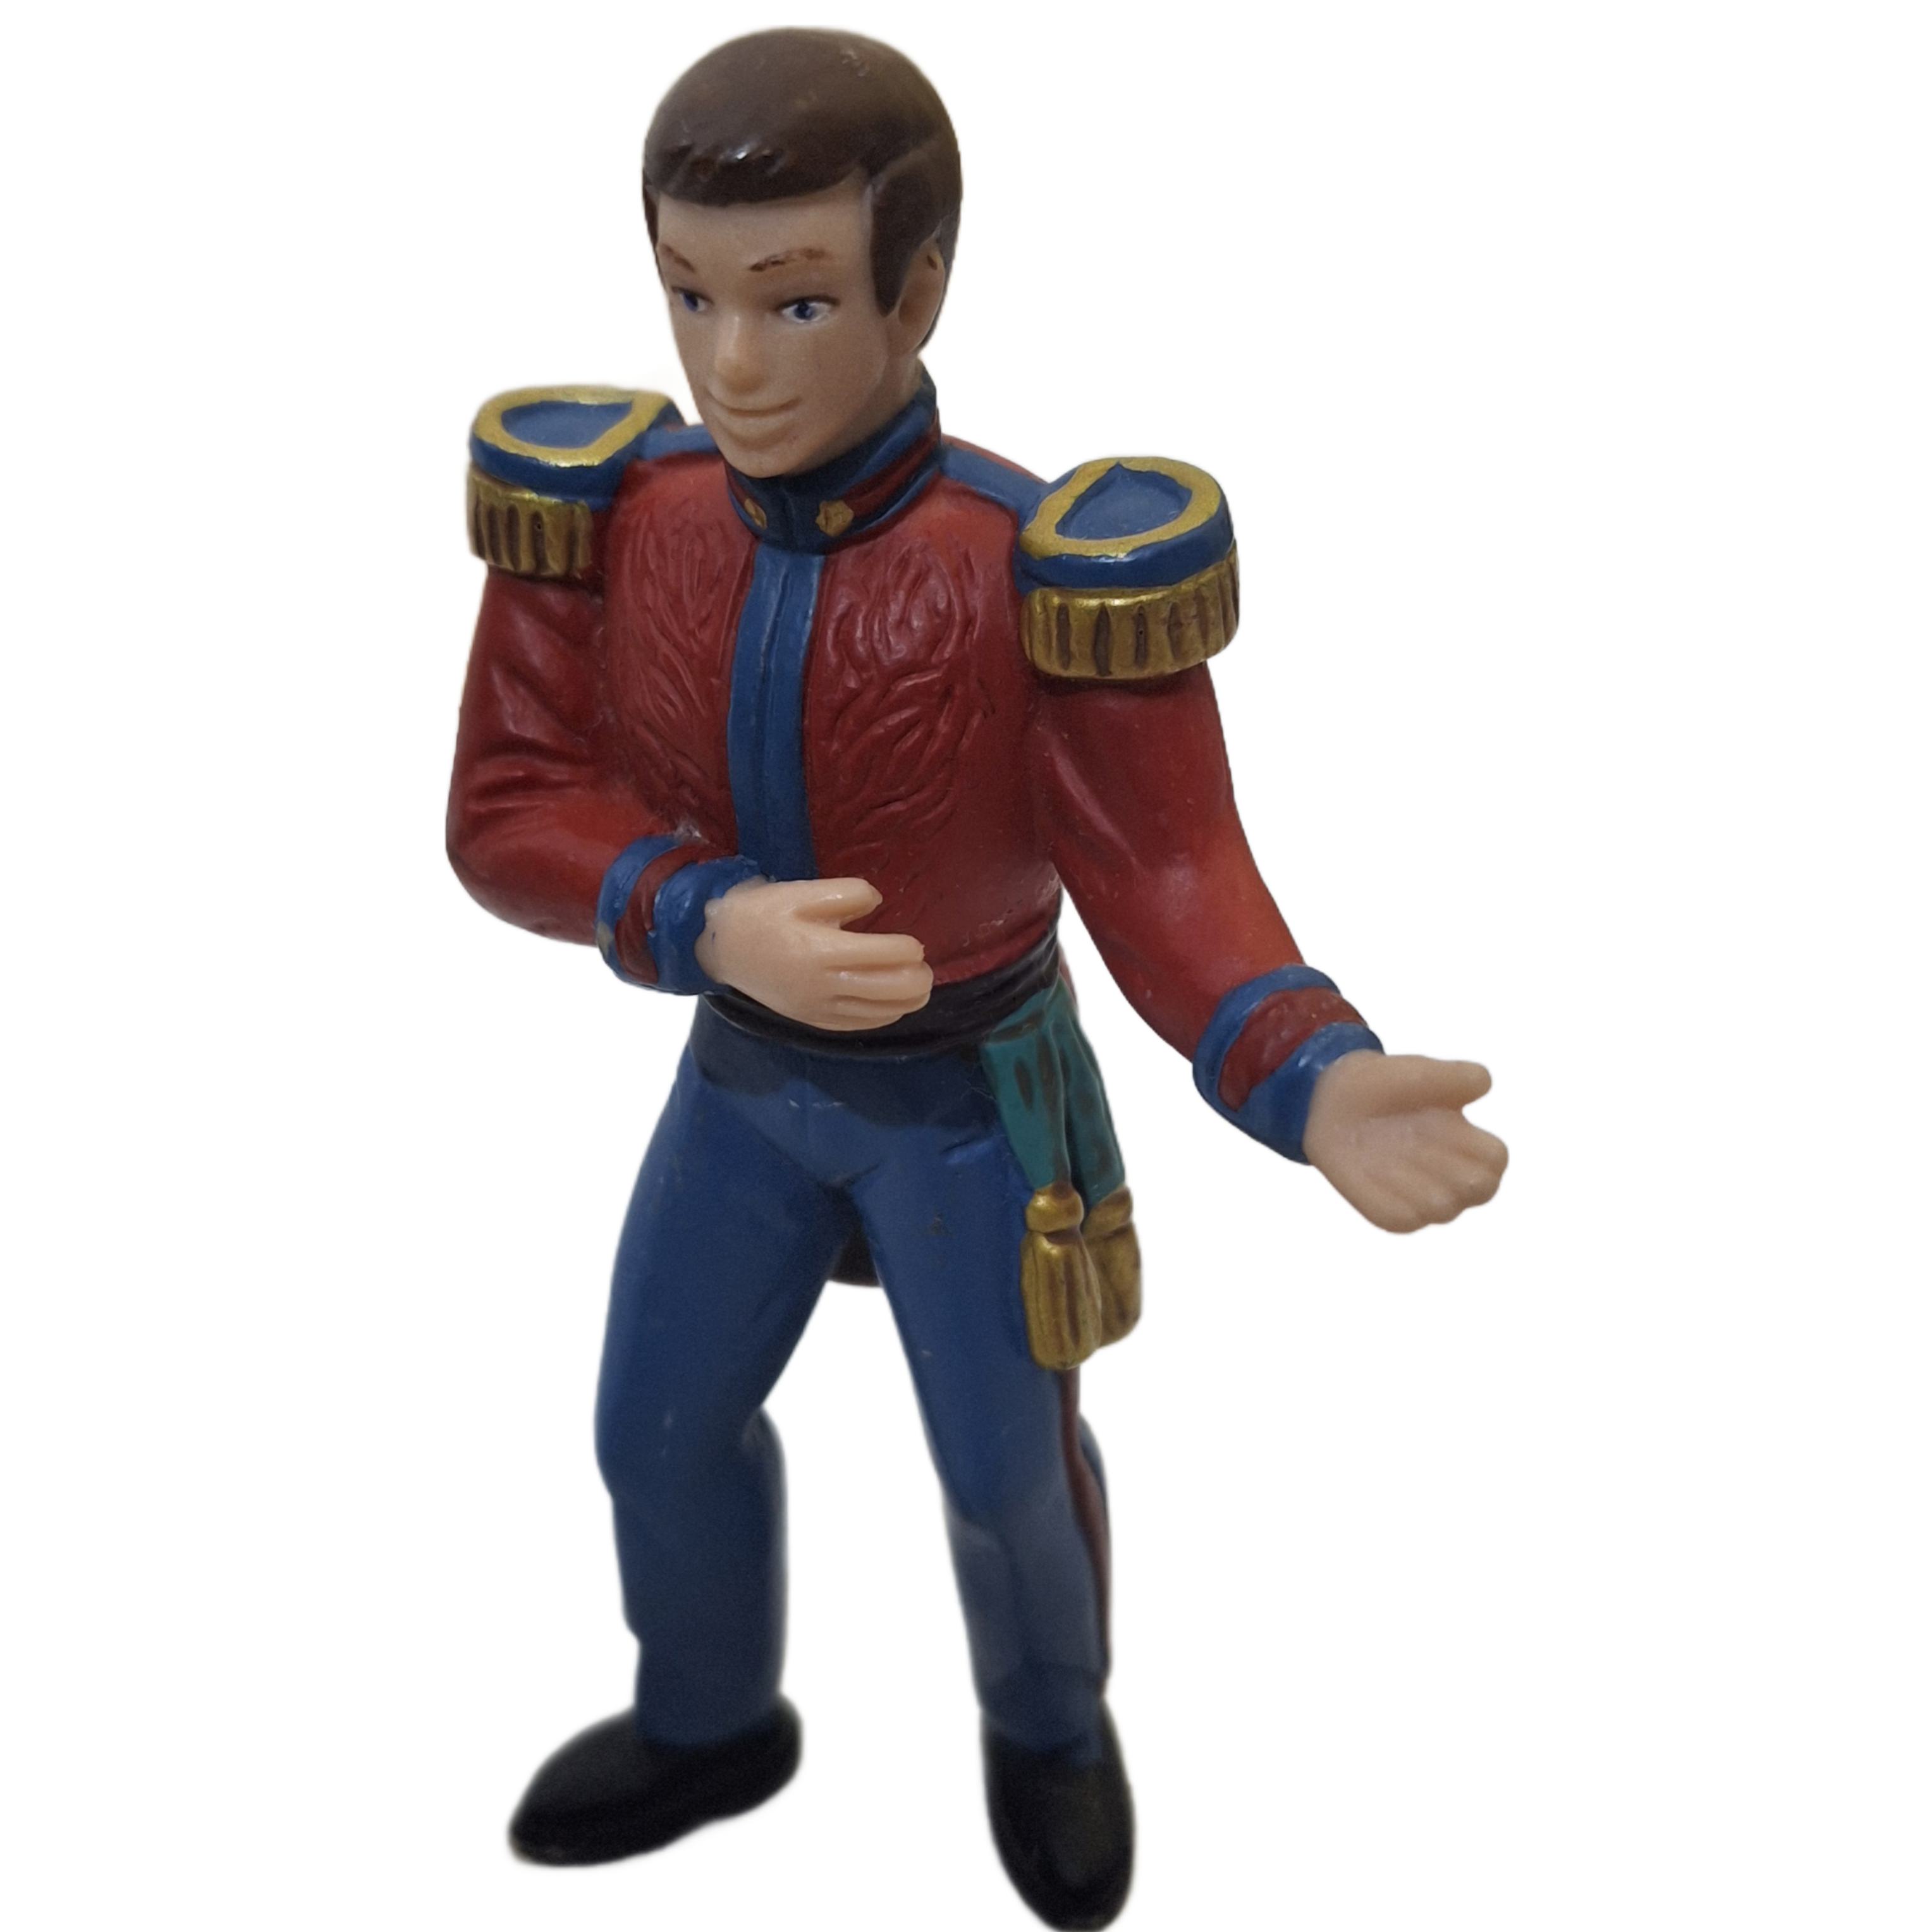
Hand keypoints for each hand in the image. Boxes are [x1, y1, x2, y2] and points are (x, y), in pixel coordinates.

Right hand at [694, 876, 933, 1031]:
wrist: (721, 947)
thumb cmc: (762, 914)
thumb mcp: (800, 891)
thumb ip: (845, 893)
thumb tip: (877, 902)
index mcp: (822, 950)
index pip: (884, 955)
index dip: (908, 950)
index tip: (915, 944)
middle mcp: (824, 984)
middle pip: (888, 990)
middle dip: (916, 981)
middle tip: (925, 968)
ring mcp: (818, 1007)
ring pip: (877, 1012)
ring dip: (906, 1003)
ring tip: (919, 989)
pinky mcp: (811, 1019)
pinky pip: (856, 1025)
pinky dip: (882, 1017)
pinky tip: (894, 1008)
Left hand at [1302, 1053, 1506, 1232]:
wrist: (1336, 1099)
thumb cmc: (1391, 1086)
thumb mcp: (1424, 1072)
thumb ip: (1458, 1076)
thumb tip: (1482, 1083)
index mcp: (1470, 1145)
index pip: (1496, 1161)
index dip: (1474, 1143)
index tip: (1445, 1120)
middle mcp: (1452, 1179)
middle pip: (1478, 1189)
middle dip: (1447, 1160)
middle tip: (1415, 1133)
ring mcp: (1422, 1201)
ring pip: (1441, 1209)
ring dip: (1415, 1177)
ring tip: (1387, 1149)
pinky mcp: (1390, 1214)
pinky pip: (1401, 1219)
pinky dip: (1387, 1196)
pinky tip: (1369, 1169)